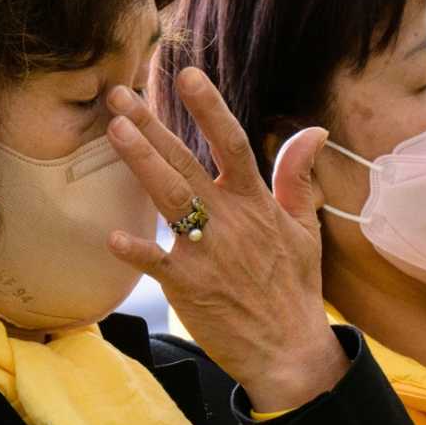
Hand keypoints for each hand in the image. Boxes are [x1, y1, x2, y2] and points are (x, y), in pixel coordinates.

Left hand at [104, 67, 347, 411]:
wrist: (289, 350)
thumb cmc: (294, 289)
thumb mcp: (305, 229)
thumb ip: (297, 179)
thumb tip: (313, 131)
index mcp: (256, 203)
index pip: (232, 143)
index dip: (209, 108)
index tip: (187, 74)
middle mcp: (230, 220)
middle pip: (186, 162)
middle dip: (152, 125)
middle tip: (119, 94)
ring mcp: (208, 252)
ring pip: (170, 197)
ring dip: (142, 162)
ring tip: (115, 130)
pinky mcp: (189, 286)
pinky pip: (158, 263)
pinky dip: (136, 251)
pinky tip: (112, 236)